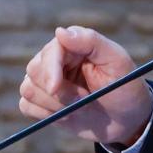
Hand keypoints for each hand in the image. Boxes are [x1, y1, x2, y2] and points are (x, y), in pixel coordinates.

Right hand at [19, 26, 152, 147]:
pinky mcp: (42, 102)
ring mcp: (47, 81)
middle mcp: (55, 60)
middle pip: (34, 70)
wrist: (127, 120)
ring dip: (54, 104)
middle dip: (58, 91)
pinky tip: (66, 115)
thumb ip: (90, 41)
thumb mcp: (117, 61)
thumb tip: (60, 31)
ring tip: (79, 107)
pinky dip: (44, 114)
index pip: (49, 52)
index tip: (56, 87)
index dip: (50, 69)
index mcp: (73, 46)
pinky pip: (25, 106)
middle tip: (84, 99)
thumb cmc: (125, 87)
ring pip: (28, 89)